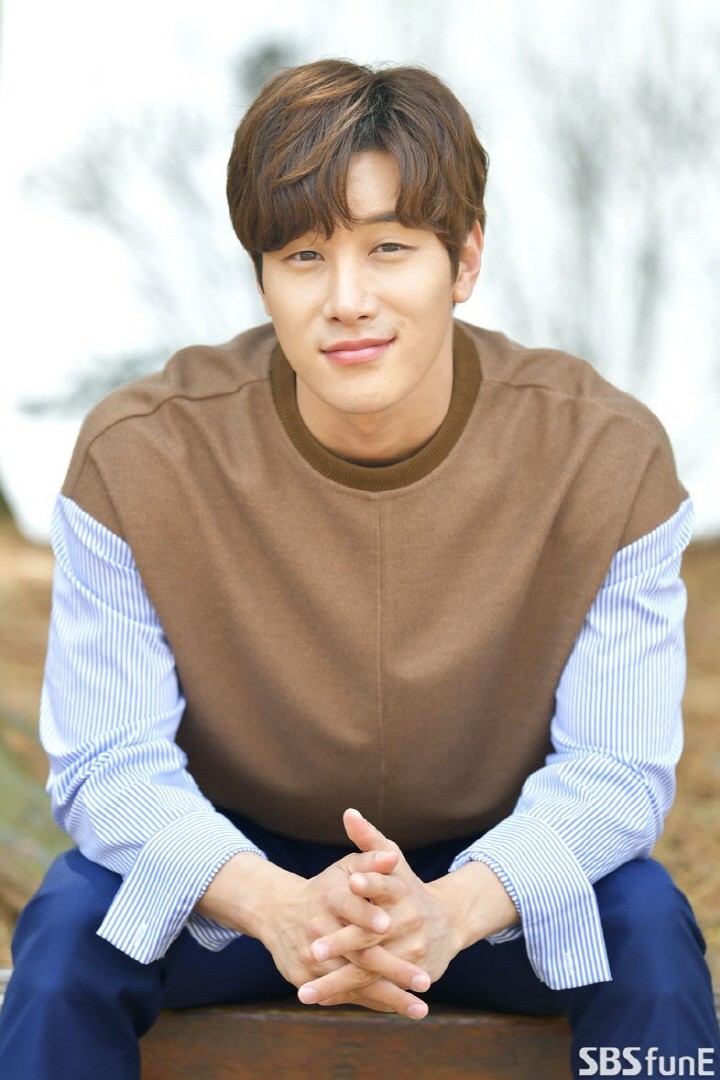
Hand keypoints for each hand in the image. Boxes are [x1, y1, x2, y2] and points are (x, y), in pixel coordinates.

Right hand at [195, 844, 429, 1017]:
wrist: (280, 912)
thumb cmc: (328, 888)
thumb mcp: (346, 868)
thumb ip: (371, 859)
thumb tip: (392, 858)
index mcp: (328, 897)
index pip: (349, 907)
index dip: (367, 915)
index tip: (390, 924)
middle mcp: (316, 929)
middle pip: (357, 953)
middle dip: (392, 968)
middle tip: (423, 980)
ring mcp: (310, 959)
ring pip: (354, 980)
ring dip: (388, 995)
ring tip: (420, 1007)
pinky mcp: (305, 979)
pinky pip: (344, 994)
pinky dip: (372, 1002)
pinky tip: (399, 1008)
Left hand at [298, 809, 518, 1009]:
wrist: (447, 923)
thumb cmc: (407, 888)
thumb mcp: (392, 861)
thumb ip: (369, 841)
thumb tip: (348, 813)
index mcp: (402, 891)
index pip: (386, 886)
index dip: (370, 883)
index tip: (351, 881)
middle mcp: (408, 922)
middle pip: (372, 935)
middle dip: (342, 942)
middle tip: (312, 949)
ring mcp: (411, 953)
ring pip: (370, 969)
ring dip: (337, 982)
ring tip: (305, 991)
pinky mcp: (411, 977)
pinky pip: (377, 989)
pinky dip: (350, 995)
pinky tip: (322, 999)